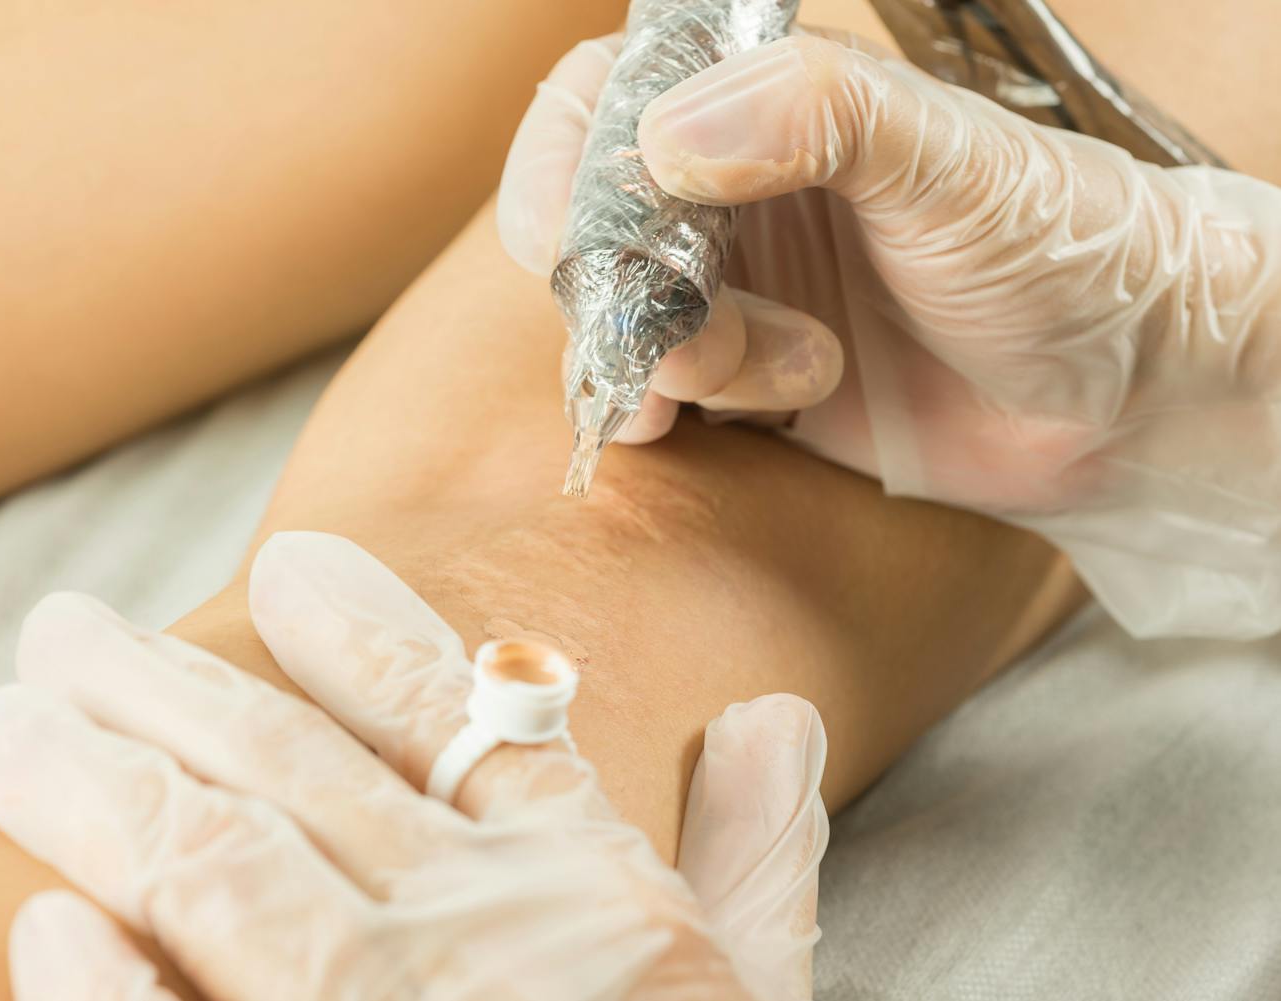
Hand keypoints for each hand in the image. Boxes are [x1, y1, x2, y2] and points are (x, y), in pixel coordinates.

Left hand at [0, 531, 826, 999]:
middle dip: (165, 685)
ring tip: (10, 722)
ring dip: (99, 785)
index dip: (366, 635)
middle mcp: (471, 936)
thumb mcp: (752, 992)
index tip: (288, 571)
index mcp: (580, 886)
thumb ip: (759, 857)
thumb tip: (774, 718)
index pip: (456, 715)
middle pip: (292, 767)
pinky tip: (52, 928)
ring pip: (211, 867)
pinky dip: (113, 993)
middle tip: (63, 628)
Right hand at [499, 32, 1280, 638]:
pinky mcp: (750, 379)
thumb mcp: (947, 157)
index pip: (607, 99)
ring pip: (618, 319)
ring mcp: (739, 288)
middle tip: (677, 326)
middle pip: (591, 222)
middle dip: (615, 284)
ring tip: (780, 371)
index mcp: (773, 105)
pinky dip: (668, 409)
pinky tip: (752, 406)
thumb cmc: (1056, 245)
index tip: (572, 231)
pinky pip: (656, 391)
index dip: (565, 160)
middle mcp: (738, 191)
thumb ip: (816, 115)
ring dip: (669, 356)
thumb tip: (665, 139)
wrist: (1122, 396)